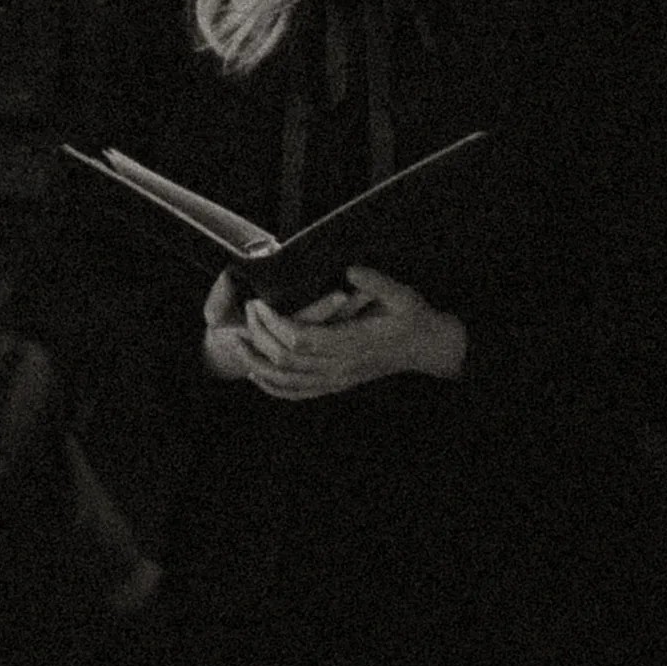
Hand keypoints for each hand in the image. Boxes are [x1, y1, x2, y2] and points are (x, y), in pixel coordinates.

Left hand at [225, 266, 463, 398]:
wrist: (428, 348)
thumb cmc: (414, 317)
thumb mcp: (402, 294)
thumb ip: (376, 283)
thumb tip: (349, 271)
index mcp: (353, 343)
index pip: (301, 339)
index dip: (275, 324)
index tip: (260, 303)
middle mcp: (341, 366)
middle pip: (287, 360)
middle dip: (261, 337)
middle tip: (247, 312)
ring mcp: (337, 380)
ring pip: (288, 381)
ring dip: (259, 364)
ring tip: (238, 344)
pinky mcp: (336, 385)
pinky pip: (298, 394)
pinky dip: (273, 387)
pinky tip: (257, 374)